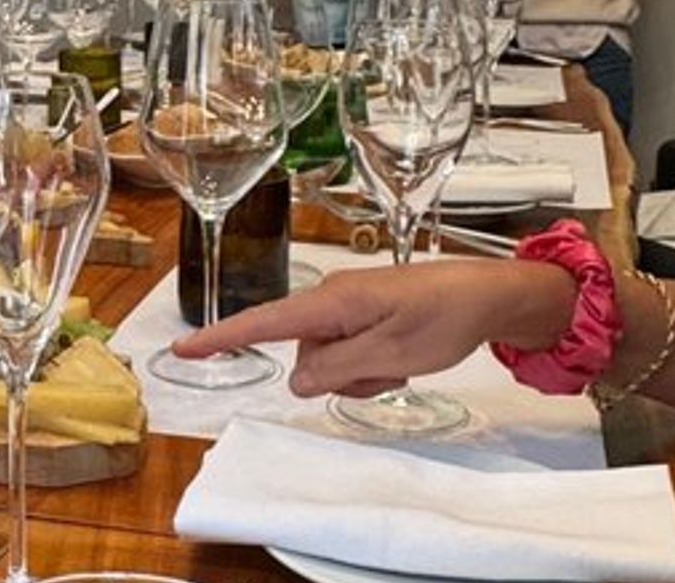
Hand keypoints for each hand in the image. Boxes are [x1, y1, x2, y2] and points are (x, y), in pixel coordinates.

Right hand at [173, 259, 573, 396]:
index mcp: (333, 302)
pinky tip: (404, 357)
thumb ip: (336, 369)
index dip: (221, 336)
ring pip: (329, 359)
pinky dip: (372, 363)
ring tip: (402, 361)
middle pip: (305, 354)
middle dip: (338, 375)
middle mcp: (333, 299)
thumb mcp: (390, 354)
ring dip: (360, 372)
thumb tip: (295, 380)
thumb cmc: (444, 317)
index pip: (264, 322)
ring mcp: (350, 305)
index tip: (183, 347)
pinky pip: (350, 350)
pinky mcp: (366, 311)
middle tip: (390, 370)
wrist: (491, 295)